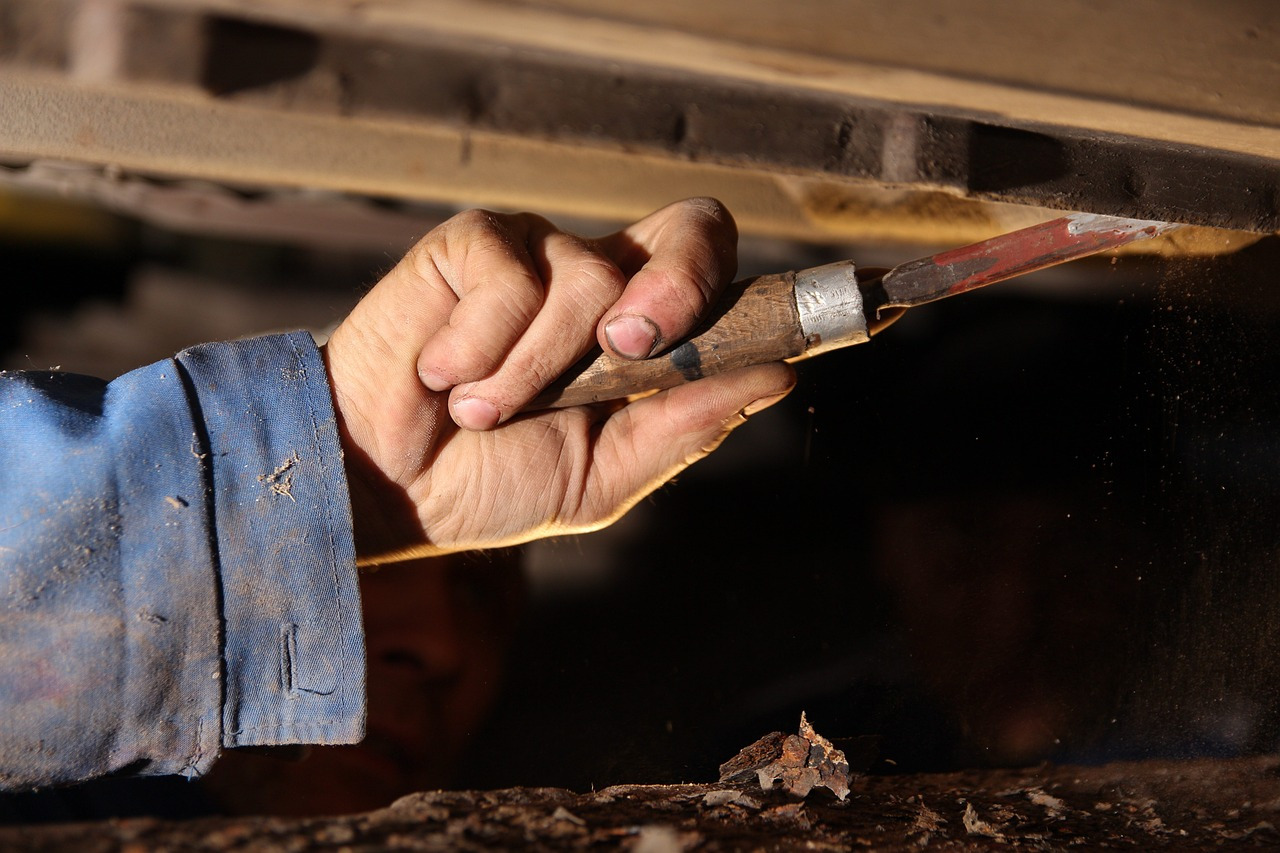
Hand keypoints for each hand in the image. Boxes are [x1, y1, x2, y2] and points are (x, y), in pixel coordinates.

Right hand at [322, 198, 795, 562]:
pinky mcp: (473, 244)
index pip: (722, 280)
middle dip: (677, 289)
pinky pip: (508, 275)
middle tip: (627, 349)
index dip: (754, 298)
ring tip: (481, 412)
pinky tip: (445, 377)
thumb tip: (779, 376)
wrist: (385, 485)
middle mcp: (603, 282)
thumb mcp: (603, 476)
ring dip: (535, 370)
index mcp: (644, 334)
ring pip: (590, 277)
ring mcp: (540, 256)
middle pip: (693, 228)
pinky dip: (479, 346)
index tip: (772, 342)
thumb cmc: (490, 481)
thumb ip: (684, 426)